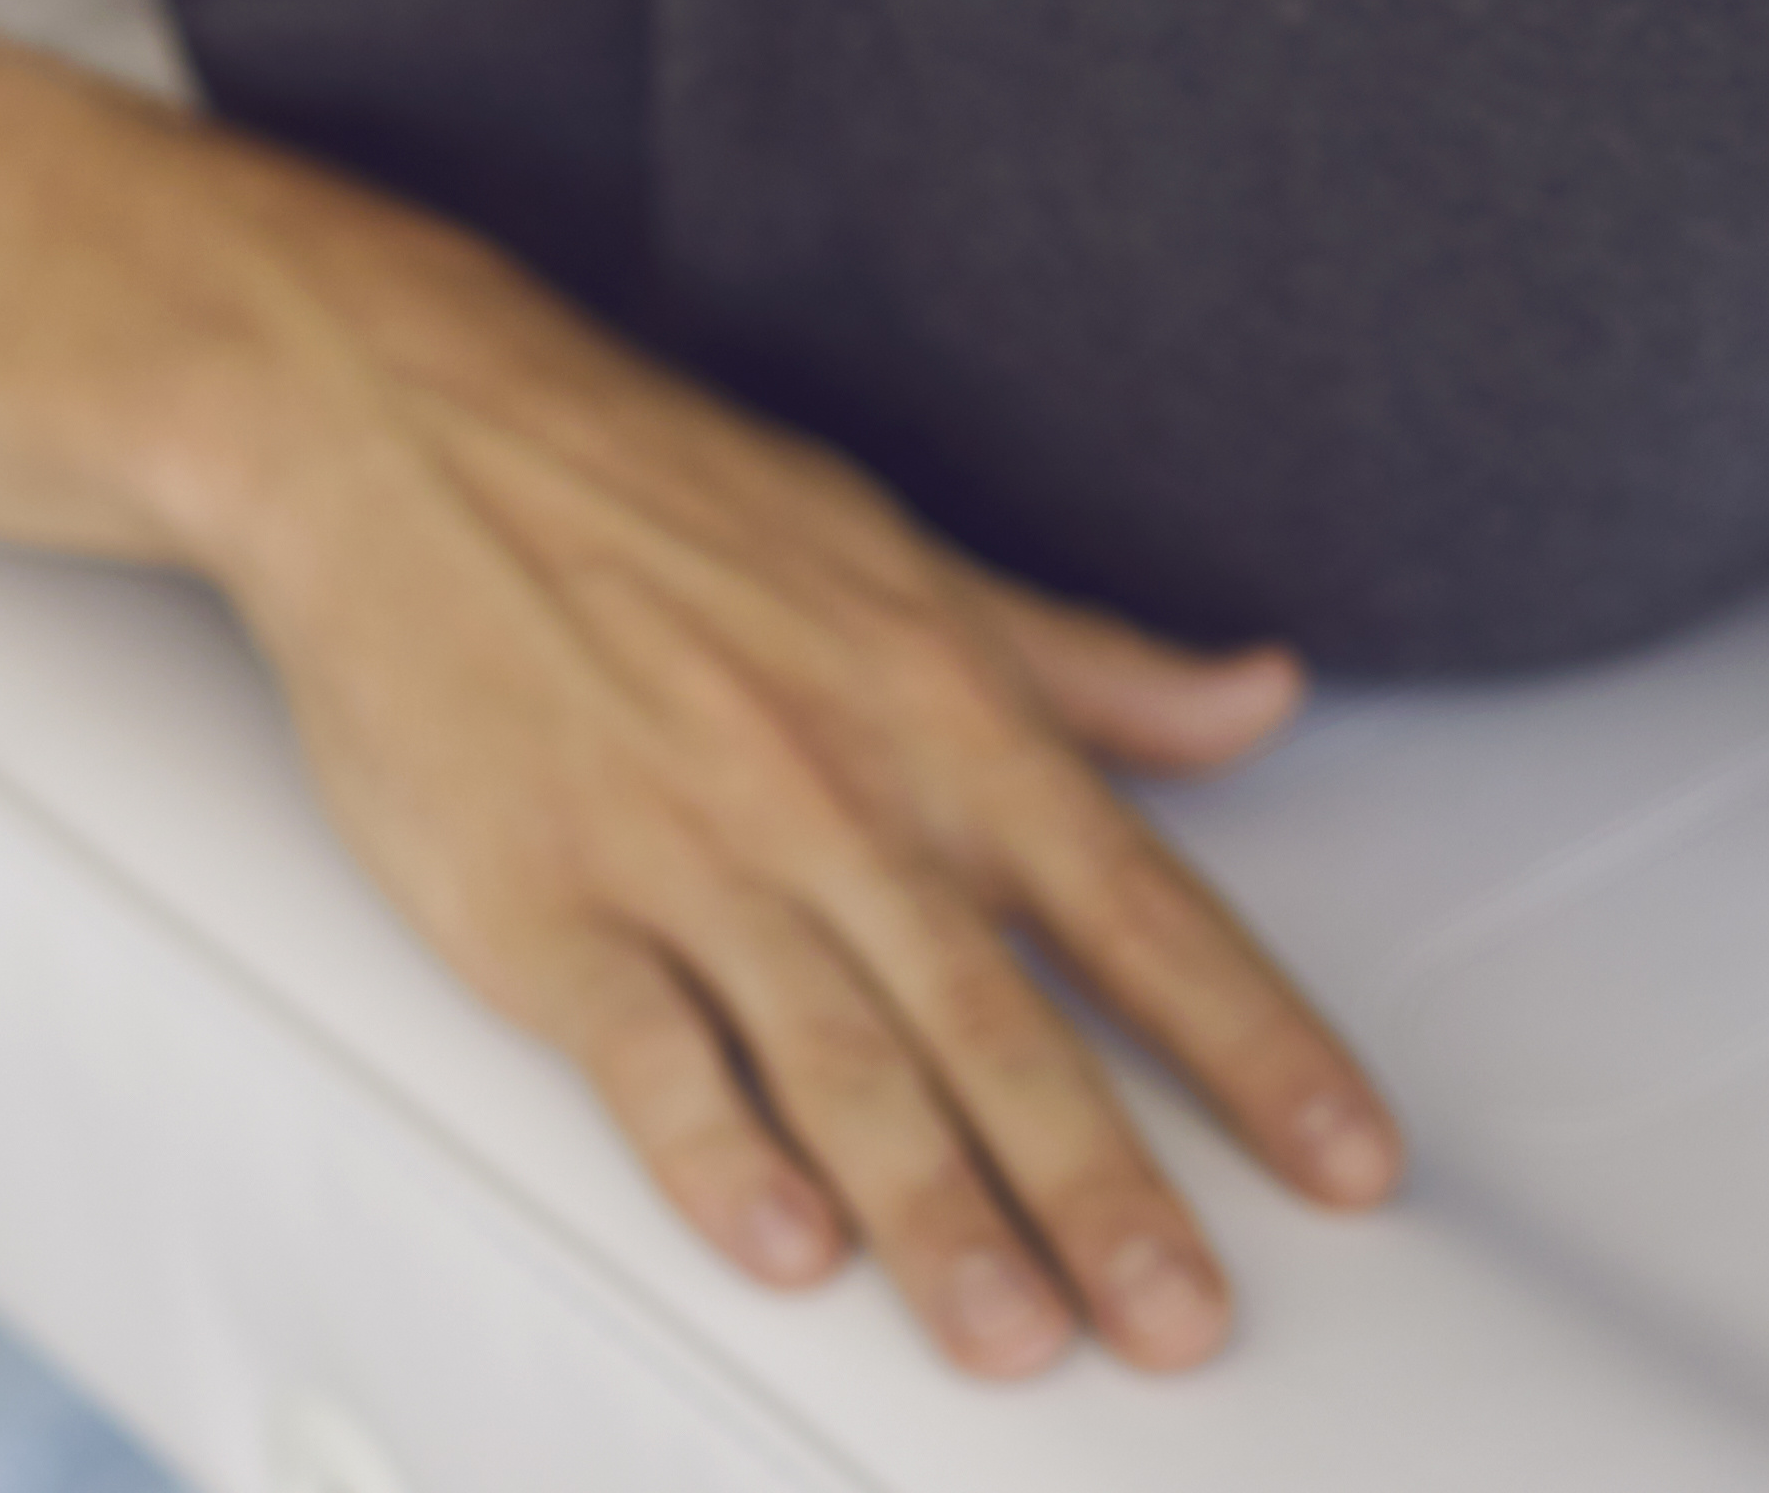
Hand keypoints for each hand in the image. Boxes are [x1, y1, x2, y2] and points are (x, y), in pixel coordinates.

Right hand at [205, 216, 1397, 1380]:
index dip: (1259, 1043)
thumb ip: (1095, 668)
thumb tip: (1264, 698)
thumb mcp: (918, 567)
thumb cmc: (673, 501)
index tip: (1352, 1158)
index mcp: (951, 715)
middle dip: (1107, 1184)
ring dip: (936, 1212)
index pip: (1144, 907)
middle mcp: (844, 793)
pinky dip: (715, 1149)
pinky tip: (782, 1241)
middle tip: (1188, 1321)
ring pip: (841, 1059)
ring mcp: (691, 852)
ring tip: (1017, 1339)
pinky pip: (645, 1050)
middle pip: (1003, 1020)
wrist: (416, 429)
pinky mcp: (542, 901)